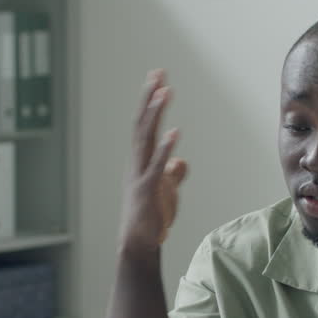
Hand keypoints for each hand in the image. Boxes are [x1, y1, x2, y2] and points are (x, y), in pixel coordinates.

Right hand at [121, 70, 188, 253]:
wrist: (139, 243)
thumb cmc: (150, 217)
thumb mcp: (166, 190)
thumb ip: (172, 173)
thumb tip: (180, 162)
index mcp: (140, 160)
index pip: (144, 124)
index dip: (150, 101)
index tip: (158, 78)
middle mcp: (136, 163)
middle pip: (142, 124)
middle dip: (150, 98)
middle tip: (158, 73)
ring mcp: (140, 175)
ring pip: (145, 139)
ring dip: (155, 114)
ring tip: (165, 91)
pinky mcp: (147, 191)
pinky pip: (156, 166)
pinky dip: (165, 148)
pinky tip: (175, 132)